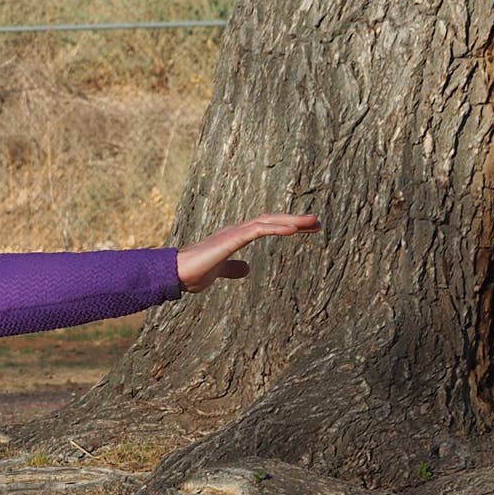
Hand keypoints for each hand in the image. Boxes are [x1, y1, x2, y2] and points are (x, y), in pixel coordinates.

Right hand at [176, 213, 319, 291]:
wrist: (176, 274)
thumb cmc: (193, 273)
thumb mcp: (219, 272)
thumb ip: (232, 269)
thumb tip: (247, 269)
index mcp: (234, 237)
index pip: (265, 226)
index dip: (285, 225)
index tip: (306, 229)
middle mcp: (236, 230)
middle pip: (271, 220)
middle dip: (295, 220)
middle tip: (317, 222)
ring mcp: (233, 233)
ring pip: (267, 221)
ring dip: (291, 220)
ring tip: (312, 222)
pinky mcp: (231, 238)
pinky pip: (258, 230)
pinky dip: (277, 228)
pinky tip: (294, 230)